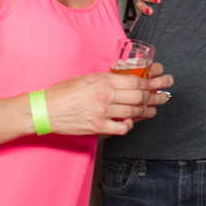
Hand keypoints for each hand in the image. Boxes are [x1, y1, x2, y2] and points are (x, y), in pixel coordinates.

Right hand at [40, 65, 174, 136]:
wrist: (44, 110)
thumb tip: (122, 80)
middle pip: (139, 96)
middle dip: (153, 96)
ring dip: (146, 111)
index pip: (135, 81)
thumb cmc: (62, 93)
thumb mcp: (85, 78)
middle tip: (161, 96)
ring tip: (153, 109)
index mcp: (102, 80)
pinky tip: (131, 121)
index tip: (155, 82)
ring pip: (133, 111)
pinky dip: (129, 124)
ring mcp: (102, 112)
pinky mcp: (97, 127)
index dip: (149, 83)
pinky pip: (122, 127)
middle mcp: (105, 96)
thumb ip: (105, 79)